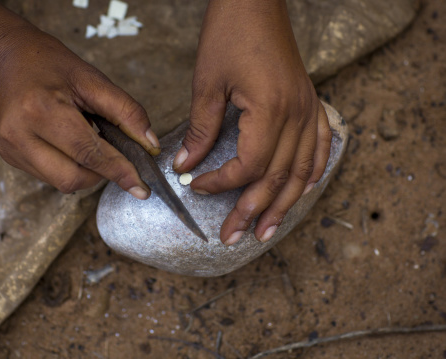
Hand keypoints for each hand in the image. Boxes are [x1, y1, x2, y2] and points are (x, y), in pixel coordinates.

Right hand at [0, 24, 159, 196]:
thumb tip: (150, 144)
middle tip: (115, 157)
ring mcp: (10, 148)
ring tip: (89, 143)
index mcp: (41, 110)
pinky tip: (70, 144)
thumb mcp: (92, 79)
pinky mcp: (8, 156)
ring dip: (86, 172)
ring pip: (61, 182)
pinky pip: (49, 176)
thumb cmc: (46, 62)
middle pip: (73, 178)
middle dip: (102, 174)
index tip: (141, 188)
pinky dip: (69, 167)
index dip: (119, 172)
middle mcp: (19, 135)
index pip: (89, 153)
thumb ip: (126, 112)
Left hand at [173, 0, 331, 244]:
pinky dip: (311, 173)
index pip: (249, 165)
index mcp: (271, 110)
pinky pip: (319, 147)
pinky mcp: (310, 104)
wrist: (255, 2)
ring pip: (302, 172)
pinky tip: (302, 191)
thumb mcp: (207, 84)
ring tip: (266, 231)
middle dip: (253, 211)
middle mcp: (297, 115)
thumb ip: (200, 131)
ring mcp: (309, 110)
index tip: (198, 187)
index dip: (222, 183)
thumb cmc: (230, 35)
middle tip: (234, 237)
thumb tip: (184, 167)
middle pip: (277, 178)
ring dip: (284, 205)